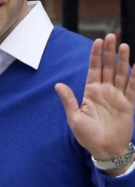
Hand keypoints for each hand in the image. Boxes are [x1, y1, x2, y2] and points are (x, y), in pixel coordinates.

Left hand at [55, 34, 134, 175]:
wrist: (105, 150)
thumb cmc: (87, 135)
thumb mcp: (74, 118)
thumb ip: (69, 100)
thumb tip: (57, 84)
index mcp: (91, 92)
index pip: (94, 69)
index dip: (96, 55)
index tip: (97, 41)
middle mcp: (105, 91)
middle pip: (108, 67)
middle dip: (109, 52)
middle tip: (111, 36)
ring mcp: (118, 97)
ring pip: (121, 74)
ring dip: (122, 60)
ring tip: (123, 45)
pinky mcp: (129, 105)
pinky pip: (133, 88)